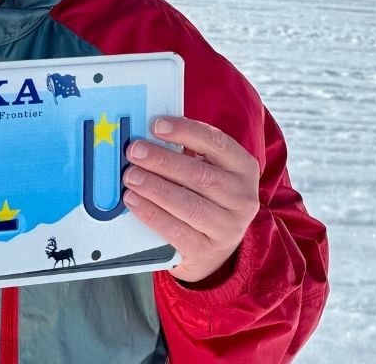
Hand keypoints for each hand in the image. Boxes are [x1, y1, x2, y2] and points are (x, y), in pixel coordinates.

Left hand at [122, 116, 259, 284]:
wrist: (216, 251)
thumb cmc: (207, 199)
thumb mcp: (211, 172)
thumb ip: (188, 154)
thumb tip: (149, 137)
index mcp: (244, 169)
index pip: (217, 143)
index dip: (186, 131)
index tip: (157, 125)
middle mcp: (243, 198)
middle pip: (200, 175)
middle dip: (162, 161)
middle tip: (135, 151)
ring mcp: (228, 228)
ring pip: (188, 204)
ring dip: (155, 187)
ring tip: (131, 176)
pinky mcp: (208, 251)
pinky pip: (176, 230)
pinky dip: (151, 213)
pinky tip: (134, 201)